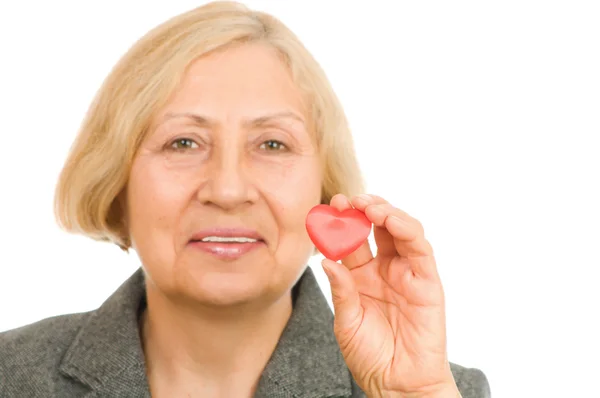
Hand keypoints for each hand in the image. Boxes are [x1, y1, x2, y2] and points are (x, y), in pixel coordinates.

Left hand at [321, 194, 458, 396]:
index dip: (342, 221)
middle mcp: (385, 269)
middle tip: (347, 200)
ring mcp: (407, 273)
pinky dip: (406, 230)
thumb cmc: (370, 356)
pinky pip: (420, 249)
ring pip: (401, 231)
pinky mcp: (427, 281)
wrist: (397, 384)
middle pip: (377, 228)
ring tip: (367, 205)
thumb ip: (341, 290)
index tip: (330, 205)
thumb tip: (325, 260)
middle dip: (363, 208)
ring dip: (386, 212)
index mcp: (362, 276)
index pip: (353, 240)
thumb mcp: (347, 322)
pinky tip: (389, 220)